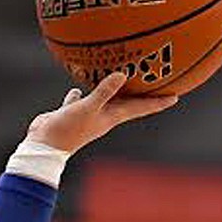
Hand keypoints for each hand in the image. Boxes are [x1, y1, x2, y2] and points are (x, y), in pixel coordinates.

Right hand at [25, 70, 177, 153]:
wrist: (45, 147)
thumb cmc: (68, 130)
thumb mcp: (88, 108)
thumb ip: (104, 91)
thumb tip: (122, 74)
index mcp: (112, 117)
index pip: (141, 108)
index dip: (158, 102)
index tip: (176, 96)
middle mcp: (104, 116)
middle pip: (129, 103)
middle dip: (143, 93)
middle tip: (157, 82)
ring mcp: (90, 114)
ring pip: (106, 98)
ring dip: (115, 89)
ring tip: (124, 76)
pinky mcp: (74, 112)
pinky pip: (83, 99)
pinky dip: (84, 91)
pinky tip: (81, 83)